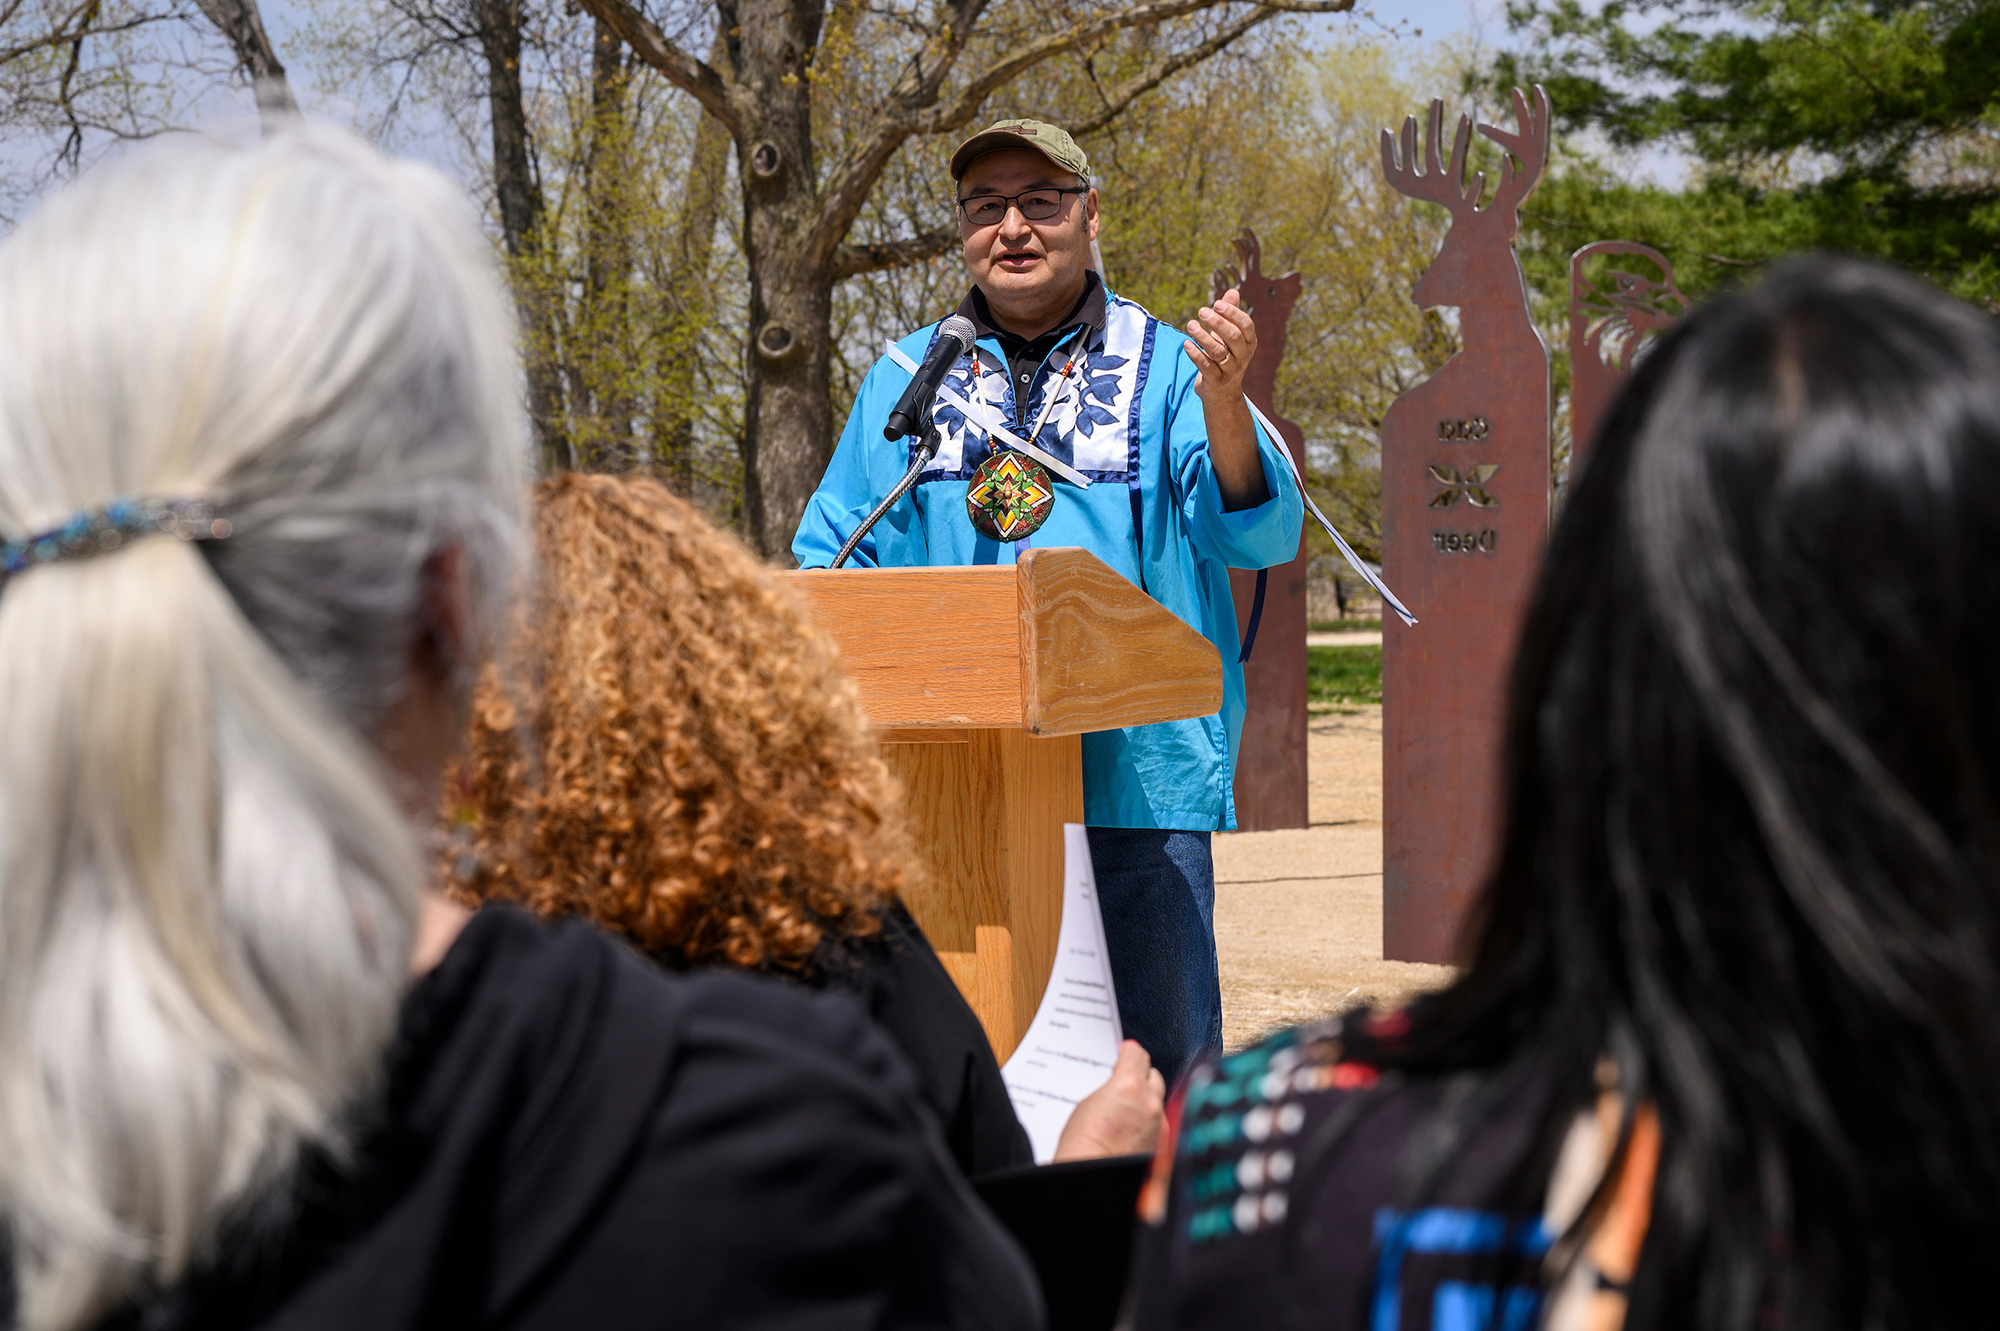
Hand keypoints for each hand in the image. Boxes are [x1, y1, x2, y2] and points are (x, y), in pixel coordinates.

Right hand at [1052, 1040, 1166, 1161]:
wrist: (1093, 1181)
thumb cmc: (1083, 1146)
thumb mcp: (1089, 1103)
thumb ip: (1111, 1086)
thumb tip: (1119, 1083)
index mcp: (1129, 1086)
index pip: (1138, 1055)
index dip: (1129, 1052)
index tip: (1126, 1052)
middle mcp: (1150, 1102)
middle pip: (1153, 1075)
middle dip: (1141, 1076)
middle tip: (1126, 1083)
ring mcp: (1160, 1124)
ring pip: (1158, 1100)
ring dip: (1146, 1100)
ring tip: (1127, 1112)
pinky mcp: (1164, 1143)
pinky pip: (1160, 1123)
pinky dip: (1149, 1122)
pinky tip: (1133, 1131)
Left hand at [1184, 287, 1256, 400]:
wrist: (1223, 394)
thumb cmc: (1226, 358)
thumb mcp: (1228, 337)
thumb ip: (1230, 315)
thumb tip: (1232, 291)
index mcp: (1250, 343)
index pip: (1246, 325)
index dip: (1233, 313)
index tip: (1216, 304)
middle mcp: (1243, 356)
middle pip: (1233, 337)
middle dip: (1217, 323)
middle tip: (1201, 311)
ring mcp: (1231, 370)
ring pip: (1218, 352)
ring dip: (1203, 337)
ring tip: (1190, 325)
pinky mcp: (1217, 381)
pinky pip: (1206, 367)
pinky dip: (1196, 354)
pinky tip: (1186, 344)